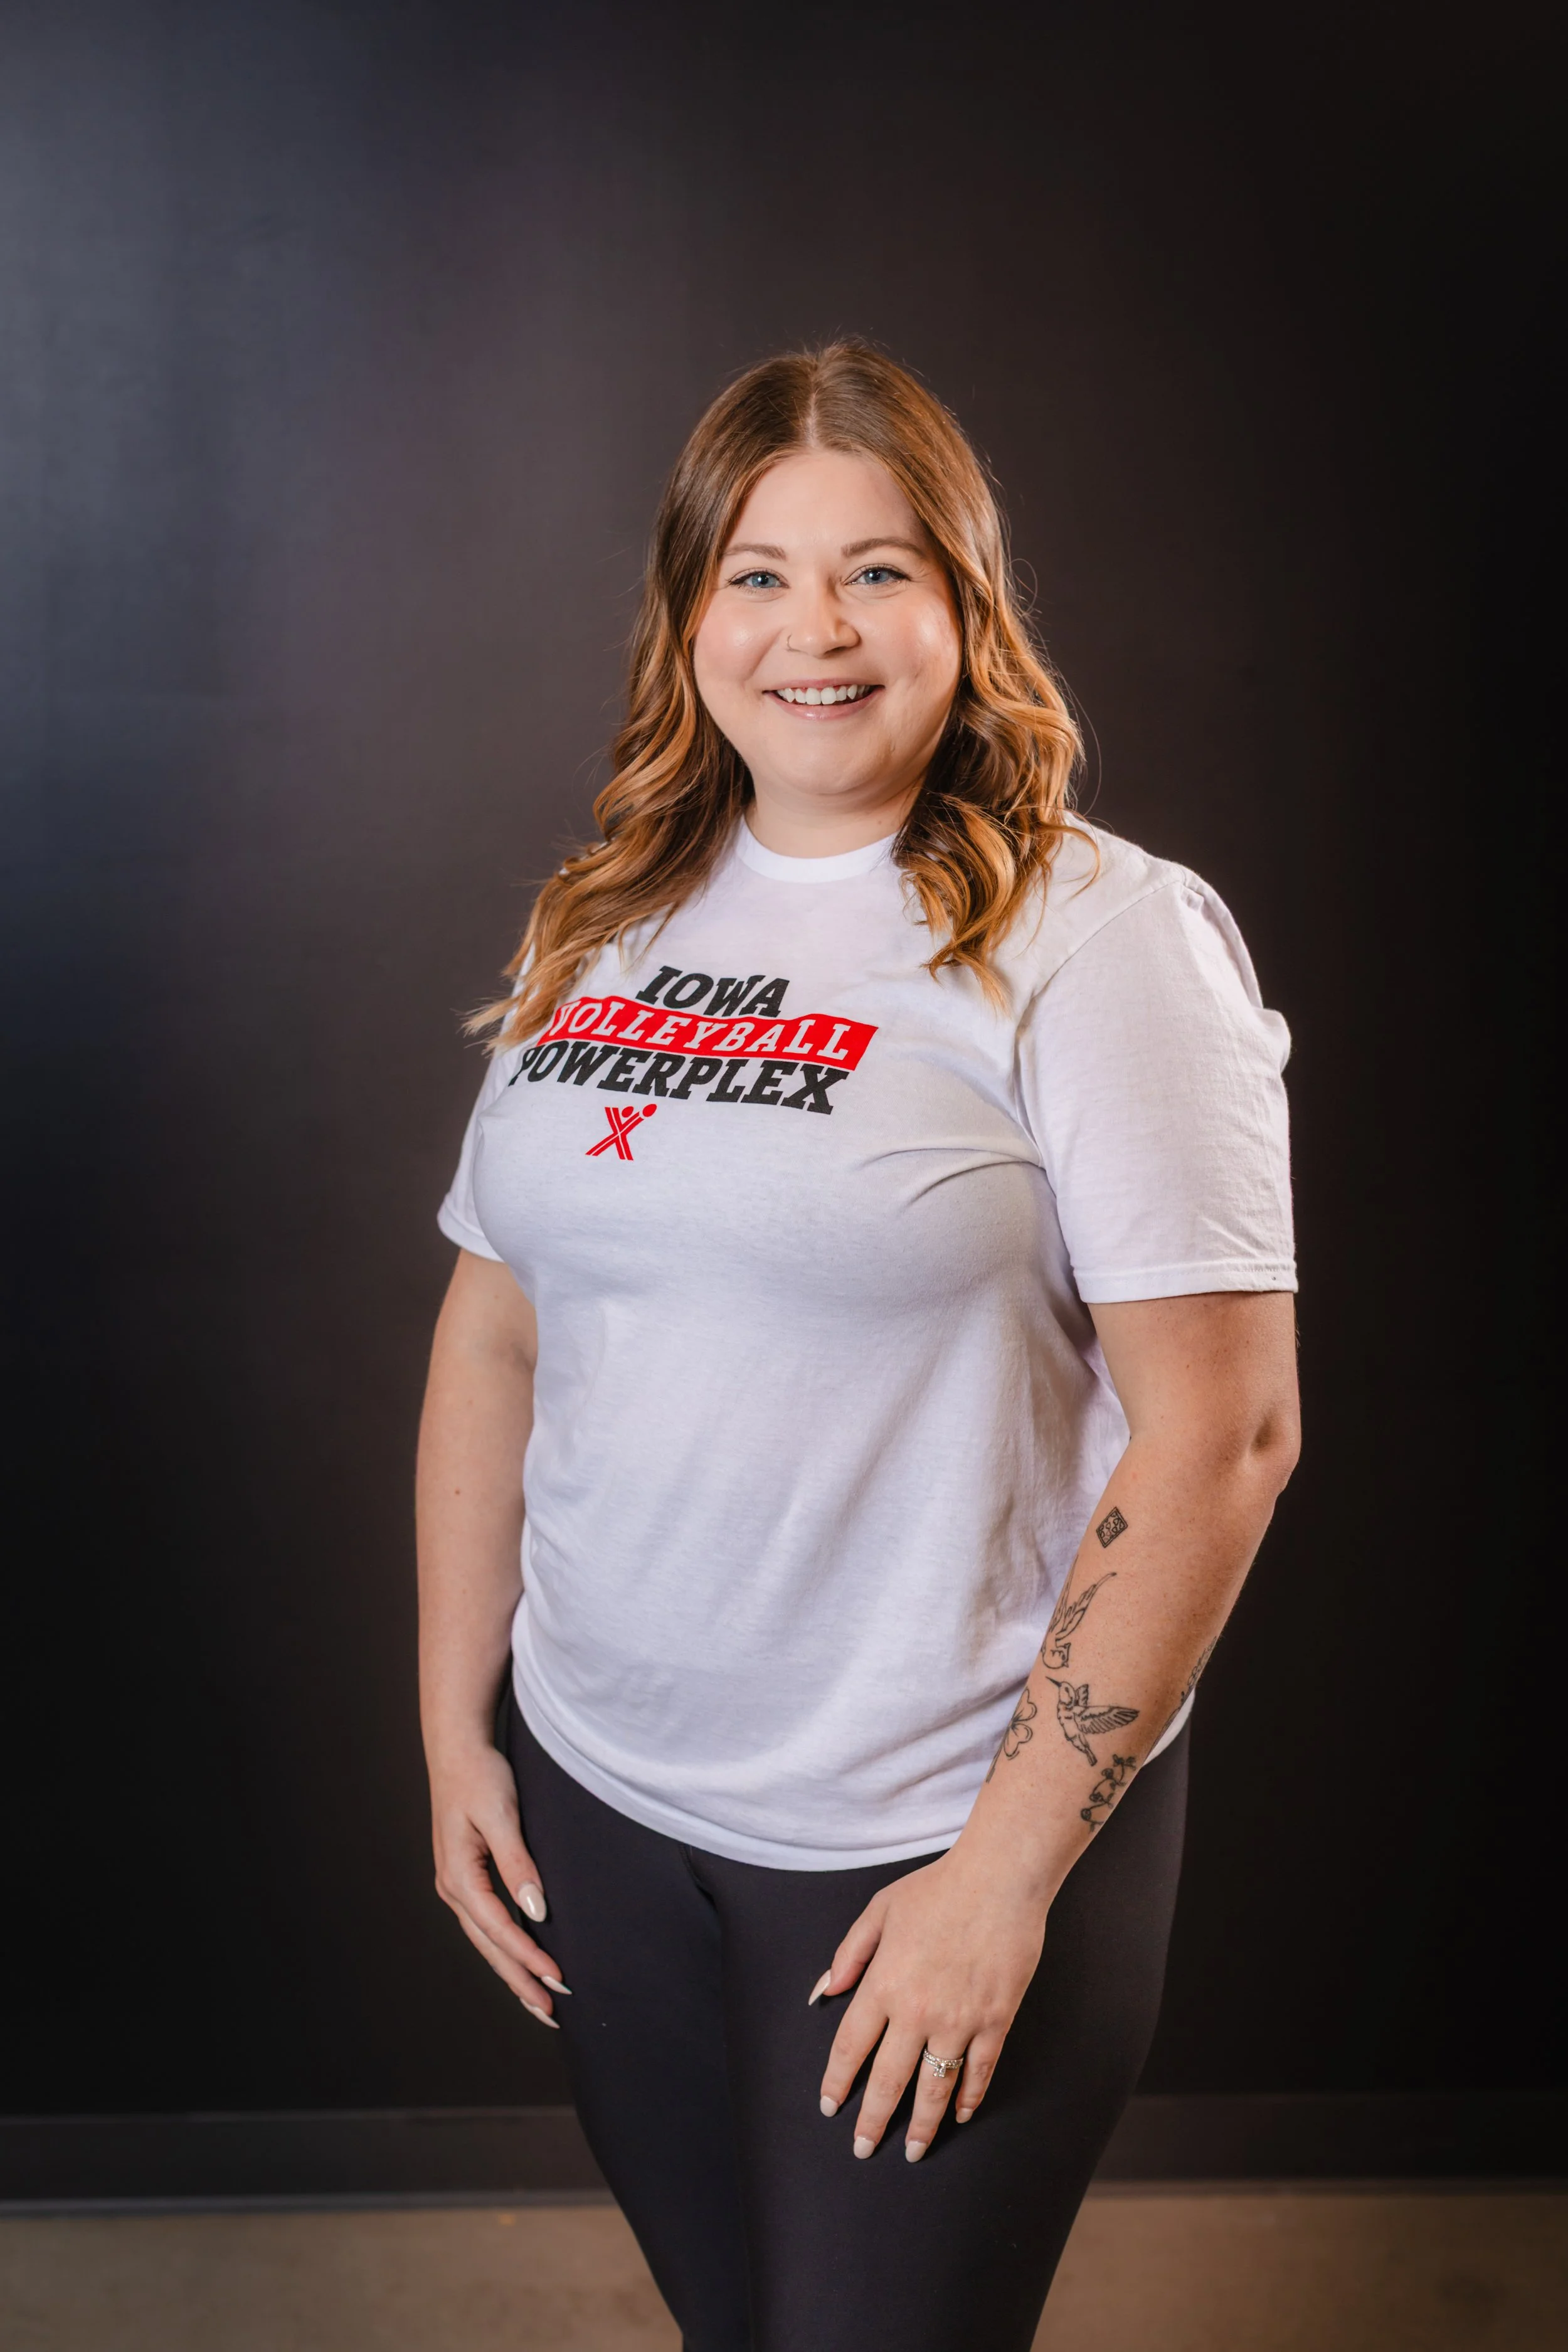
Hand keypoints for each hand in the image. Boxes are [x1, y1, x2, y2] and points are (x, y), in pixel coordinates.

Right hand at [429, 1742, 569, 2025]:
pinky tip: (522, 1963)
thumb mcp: (502, 1815)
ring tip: (538, 2003)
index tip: (557, 1979)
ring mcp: (457, 1886)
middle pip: (489, 1946)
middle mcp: (452, 1888)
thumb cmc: (481, 1776)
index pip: (498, 1929)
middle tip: (552, 2012)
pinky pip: (487, 1925)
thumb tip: (536, 1911)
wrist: (458, 1750)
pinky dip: (505, 1949)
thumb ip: (518, 1863)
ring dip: (513, 1971)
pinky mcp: (467, 1879)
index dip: (528, 1957)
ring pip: (486, 1941)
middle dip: (520, 1981)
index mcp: (459, 1877)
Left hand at [815, 1845, 1048, 2159]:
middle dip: (873, 2120)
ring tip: (913, 2151)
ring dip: (921, 2125)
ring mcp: (960, 2019)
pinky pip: (980, 2071)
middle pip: (889, 2080)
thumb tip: (823, 1992)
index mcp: (884, 1983)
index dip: (838, 2082)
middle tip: (863, 2148)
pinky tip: (960, 2114)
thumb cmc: (937, 1889)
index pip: (851, 2048)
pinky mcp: (996, 2020)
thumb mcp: (880, 1911)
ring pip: (935, 2088)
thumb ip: (849, 1954)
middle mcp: (918, 2010)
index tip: (831, 2107)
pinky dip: (969, 2098)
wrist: (999, 1877)